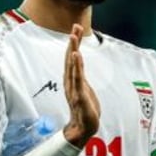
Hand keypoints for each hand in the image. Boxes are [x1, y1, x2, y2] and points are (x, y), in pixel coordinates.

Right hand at [63, 24, 100, 146]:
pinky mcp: (78, 94)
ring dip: (73, 50)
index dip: (74, 44)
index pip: (72, 59)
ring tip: (73, 36)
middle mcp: (70, 82)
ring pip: (72, 66)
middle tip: (75, 27)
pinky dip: (76, 65)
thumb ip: (81, 78)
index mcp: (73, 80)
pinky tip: (76, 55)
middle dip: (73, 42)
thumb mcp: (85, 89)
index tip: (76, 29)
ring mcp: (74, 88)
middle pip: (70, 58)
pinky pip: (77, 78)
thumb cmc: (84, 109)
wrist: (83, 128)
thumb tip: (79, 69)